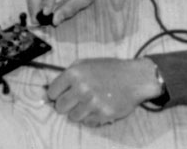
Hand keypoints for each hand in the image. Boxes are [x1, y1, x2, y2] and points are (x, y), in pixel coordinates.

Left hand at [45, 57, 161, 125]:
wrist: (134, 78)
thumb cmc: (110, 69)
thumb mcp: (86, 63)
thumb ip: (69, 74)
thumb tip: (52, 89)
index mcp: (74, 73)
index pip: (52, 92)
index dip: (56, 94)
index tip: (61, 94)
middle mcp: (81, 88)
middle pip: (60, 107)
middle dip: (65, 105)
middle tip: (75, 100)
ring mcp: (92, 103)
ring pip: (73, 117)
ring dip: (79, 112)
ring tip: (89, 103)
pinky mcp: (102, 115)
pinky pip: (87, 123)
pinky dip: (91, 118)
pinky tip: (98, 107)